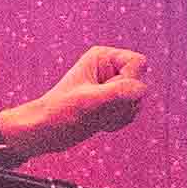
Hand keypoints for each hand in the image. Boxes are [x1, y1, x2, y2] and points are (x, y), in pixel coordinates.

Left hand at [0, 46, 153, 160]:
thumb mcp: (89, 101)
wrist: (44, 131)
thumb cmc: (60, 113)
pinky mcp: (111, 102)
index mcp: (103, 56)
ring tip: (97, 117)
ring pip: (138, 100)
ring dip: (121, 114)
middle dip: (125, 102)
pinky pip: (131, 112)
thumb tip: (142, 89)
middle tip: (99, 110)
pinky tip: (100, 123)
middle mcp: (109, 68)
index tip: (106, 95)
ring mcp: (111, 85)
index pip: (138, 63)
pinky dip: (119, 121)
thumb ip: (118, 92)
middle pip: (141, 84)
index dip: (129, 82)